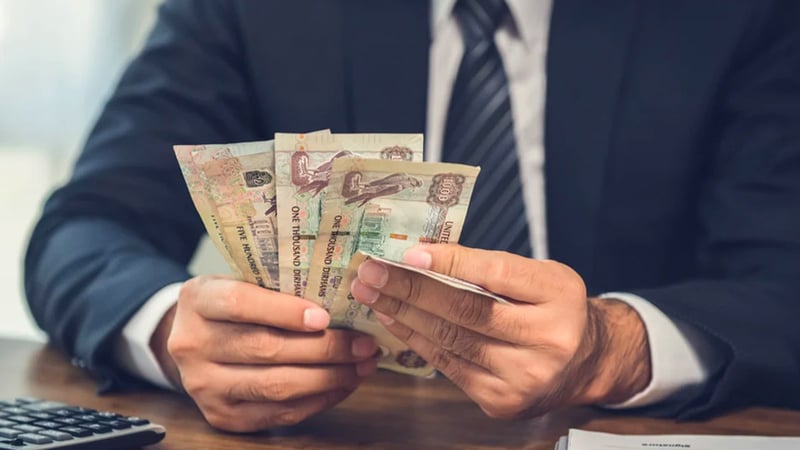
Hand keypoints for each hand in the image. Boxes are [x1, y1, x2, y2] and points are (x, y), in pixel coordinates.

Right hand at [150, 275, 377, 431]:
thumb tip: (343, 296)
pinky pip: (279, 413)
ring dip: (328, 378)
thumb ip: (278, 285)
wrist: (193, 341)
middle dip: (324, 349)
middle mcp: (192, 345)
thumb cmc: (232, 305)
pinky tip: (342, 384)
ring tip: (361, 365)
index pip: (240, 304)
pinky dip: (318, 400)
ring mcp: (203, 386)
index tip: (325, 317)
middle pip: (266, 349)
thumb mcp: (242, 280)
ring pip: (275, 386)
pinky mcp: (221, 416)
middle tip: (363, 343)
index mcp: (198, 300)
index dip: (285, 311)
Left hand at [349, 245, 650, 418]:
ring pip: (451, 341)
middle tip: (371, 272)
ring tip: (371, 294)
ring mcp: (524, 377)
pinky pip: (448, 366)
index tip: (409, 252)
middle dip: (411, 289)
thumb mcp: (538, 276)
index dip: (451, 262)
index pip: (497, 274)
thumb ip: (491, 266)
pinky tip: (393, 321)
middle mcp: (547, 340)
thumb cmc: (553, 309)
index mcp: (559, 295)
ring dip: (403, 315)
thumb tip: (423, 254)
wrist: (583, 363)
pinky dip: (416, 341)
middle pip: (467, 311)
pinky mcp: (502, 402)